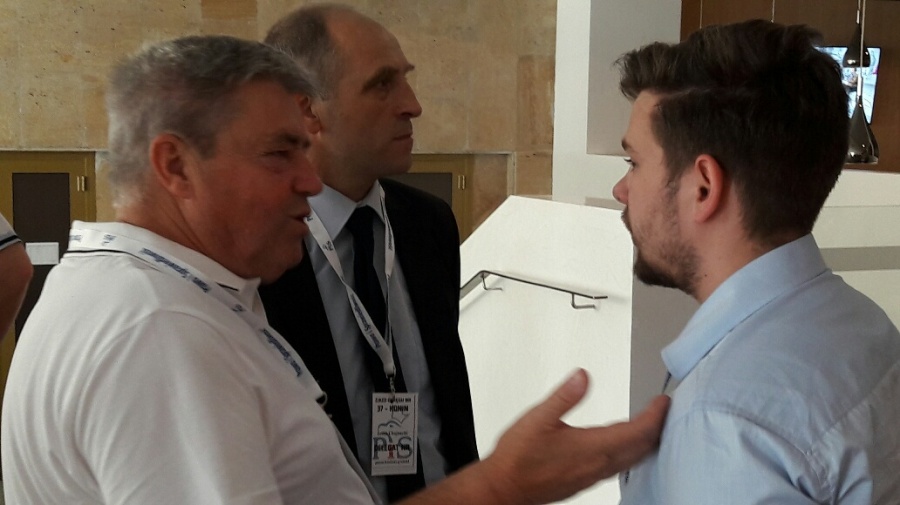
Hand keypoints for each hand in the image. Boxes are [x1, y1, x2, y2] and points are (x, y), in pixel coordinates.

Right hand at [479, 369, 669, 504]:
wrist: (503, 487)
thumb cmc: (518, 458)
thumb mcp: (538, 417)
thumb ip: (564, 396)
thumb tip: (583, 376)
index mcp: (592, 447)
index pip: (636, 431)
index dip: (654, 415)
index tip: (663, 402)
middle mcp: (598, 465)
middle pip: (641, 448)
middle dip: (656, 427)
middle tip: (663, 410)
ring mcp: (593, 476)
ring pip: (632, 460)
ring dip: (645, 441)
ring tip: (650, 424)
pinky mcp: (586, 481)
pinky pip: (619, 467)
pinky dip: (631, 453)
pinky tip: (624, 446)